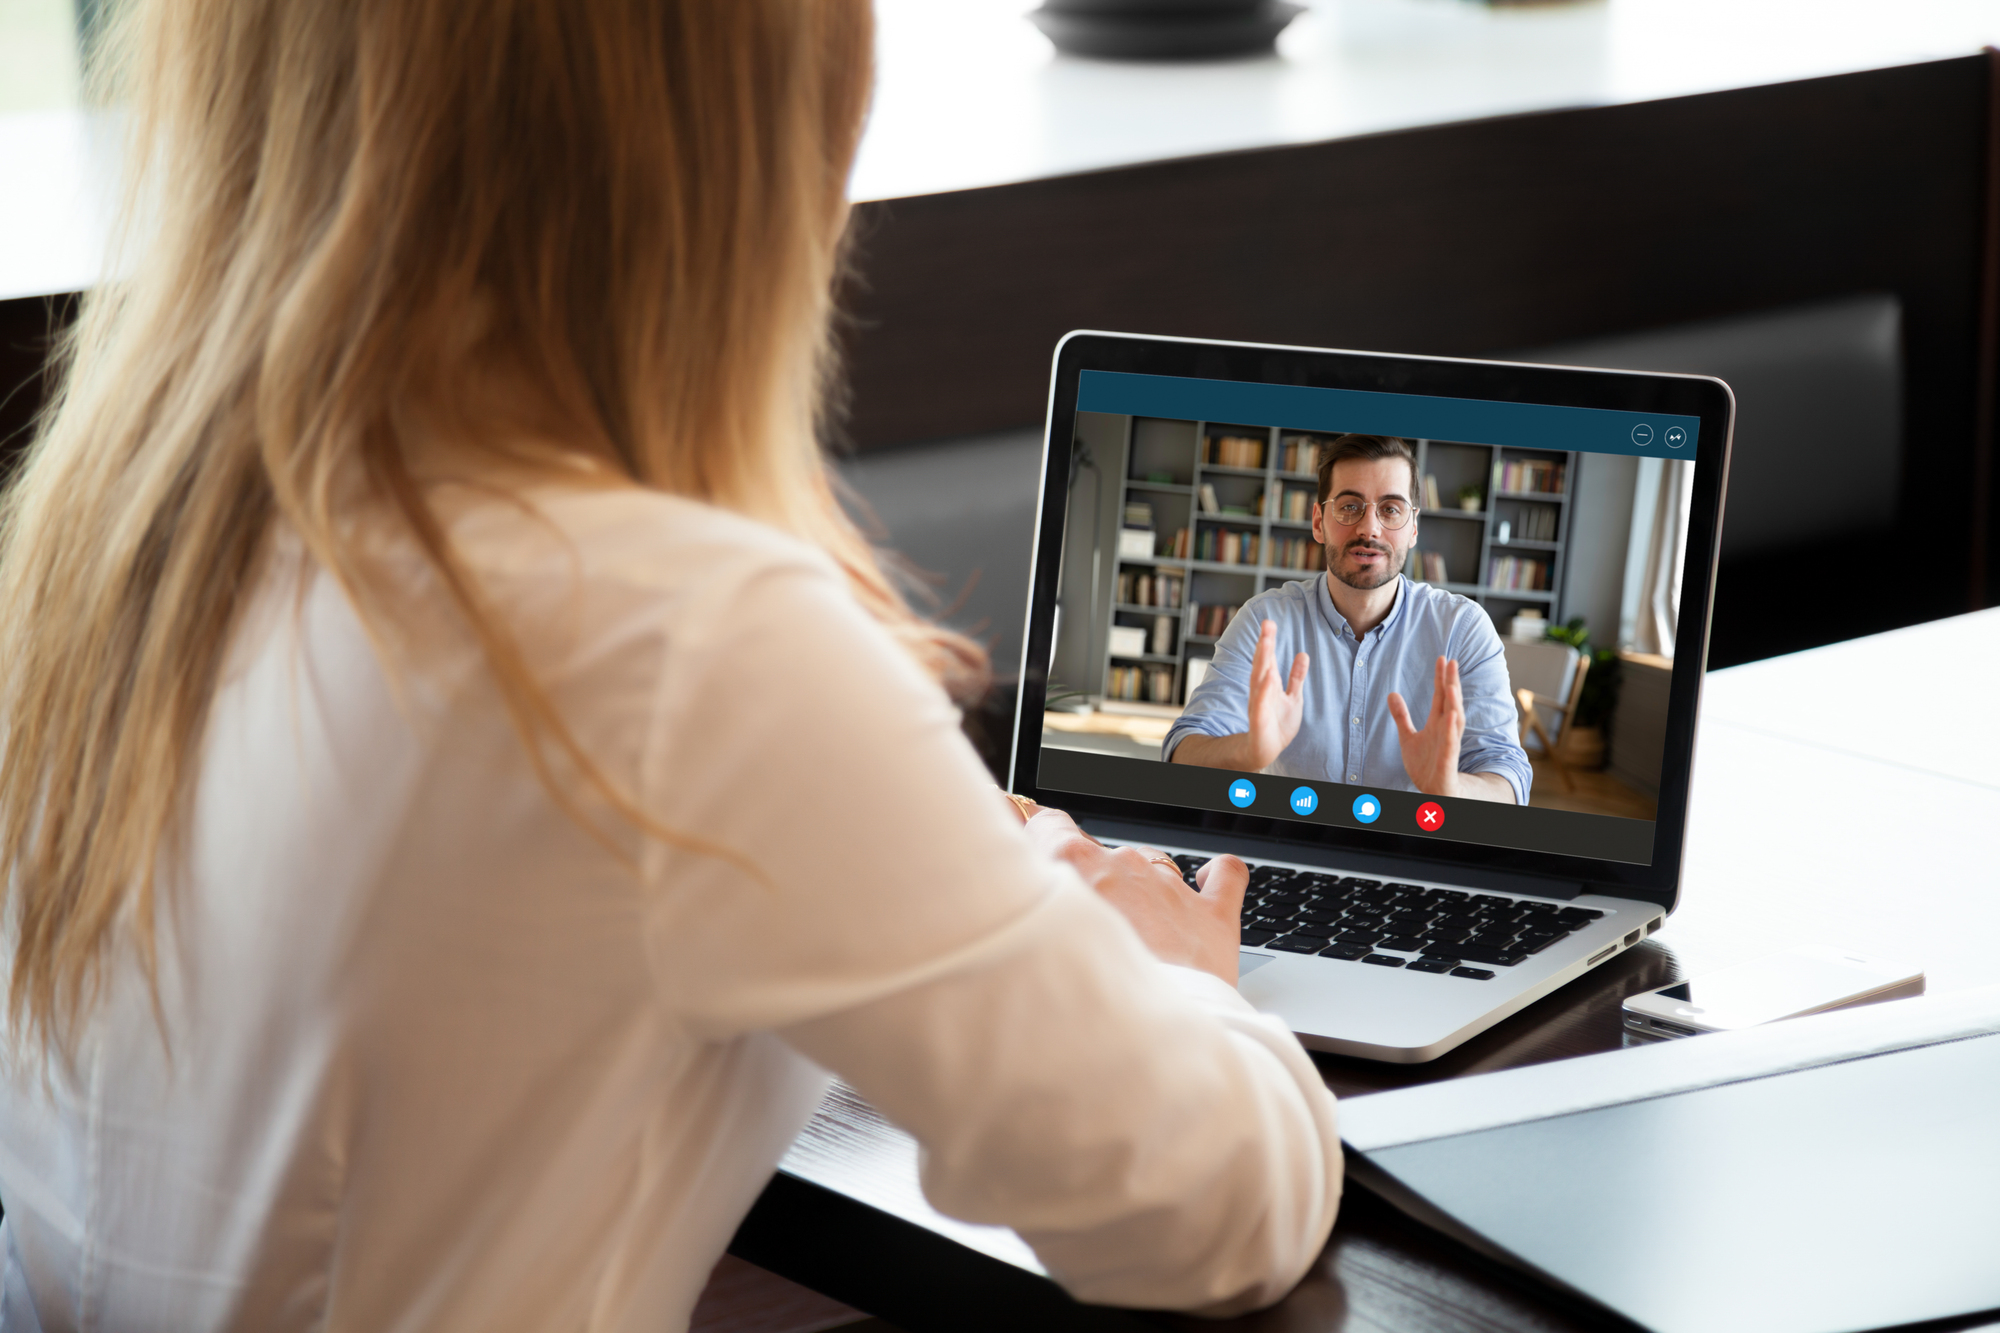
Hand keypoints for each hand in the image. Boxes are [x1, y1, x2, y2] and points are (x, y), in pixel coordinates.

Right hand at [1022, 808, 1246, 984]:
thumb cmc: (1080, 1000)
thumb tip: (1008, 892)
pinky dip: (1215, 875)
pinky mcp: (1211, 914)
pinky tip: (1206, 880)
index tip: (1026, 832)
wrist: (1143, 1044)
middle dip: (1091, 884)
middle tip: (1082, 928)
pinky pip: (1224, 874)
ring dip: (1140, 893)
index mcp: (1073, 862)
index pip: (1045, 823)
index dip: (1035, 831)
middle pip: (1100, 855)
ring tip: (1133, 941)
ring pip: (1152, 867)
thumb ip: (1023, 904)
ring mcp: (1170, 886)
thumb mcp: (1028, 944)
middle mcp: (1123, 864)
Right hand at [1246, 620, 1308, 769]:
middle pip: (1263, 663)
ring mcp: (1259, 704)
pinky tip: (1269, 677)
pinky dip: (1264, 691)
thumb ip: (1296, 677)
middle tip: (1267, 624)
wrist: (1265, 750)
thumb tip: (1303, 654)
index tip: (1270, 622)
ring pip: (1259, 679)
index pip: (1269, 658)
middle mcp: (1261, 691)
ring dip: (1262, 661)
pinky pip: (1261, 704)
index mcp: (1269, 684)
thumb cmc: (1278, 724)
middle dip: (1265, 644)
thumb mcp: (1293, 697)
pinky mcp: (1260, 720)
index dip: (1269, 640)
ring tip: (1266, 643)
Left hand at [1387, 655, 1465, 796]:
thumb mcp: (1408, 737)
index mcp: (1438, 723)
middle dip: (1450, 682)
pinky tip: (1453, 715)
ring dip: (1454, 702)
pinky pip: (1451, 743)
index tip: (1443, 658)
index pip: (1440, 696)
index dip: (1441, 678)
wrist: (1433, 792)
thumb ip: (1401, 716)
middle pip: (1450, 702)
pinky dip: (1452, 730)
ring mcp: (1448, 744)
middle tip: (1451, 661)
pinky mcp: (1448, 760)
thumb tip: (1392, 693)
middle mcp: (1446, 730)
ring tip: (1451, 684)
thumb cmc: (1426, 765)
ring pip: (1454, 720)